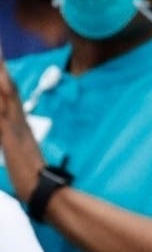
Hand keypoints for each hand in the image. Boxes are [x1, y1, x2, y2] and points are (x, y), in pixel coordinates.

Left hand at [0, 60, 43, 202]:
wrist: (46, 192)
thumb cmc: (34, 179)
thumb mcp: (22, 155)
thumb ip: (18, 140)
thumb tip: (17, 134)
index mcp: (18, 124)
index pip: (9, 93)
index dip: (3, 74)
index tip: (0, 59)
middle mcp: (17, 120)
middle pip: (8, 87)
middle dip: (1, 68)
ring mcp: (15, 127)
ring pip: (5, 95)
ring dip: (1, 77)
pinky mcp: (9, 138)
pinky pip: (2, 116)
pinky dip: (1, 100)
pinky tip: (1, 85)